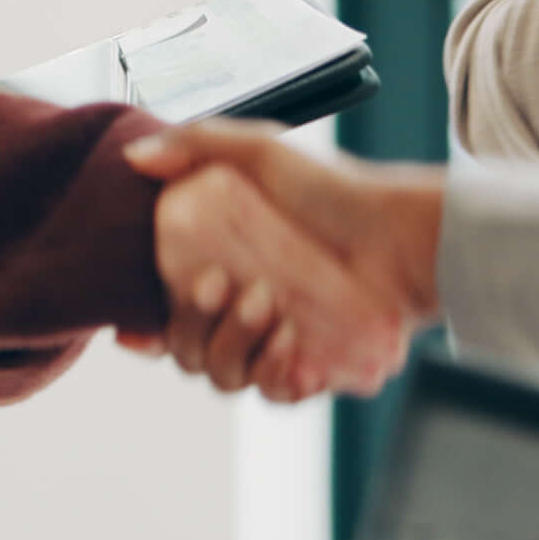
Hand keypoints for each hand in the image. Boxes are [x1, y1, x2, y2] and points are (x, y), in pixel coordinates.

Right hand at [124, 123, 443, 392]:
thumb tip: (136, 158)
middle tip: (219, 285)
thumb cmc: (335, 190)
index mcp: (218, 272)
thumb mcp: (262, 151)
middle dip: (192, 325)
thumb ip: (195, 145)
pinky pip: (276, 394)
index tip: (134, 328)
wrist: (404, 233)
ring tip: (266, 304)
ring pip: (224, 377)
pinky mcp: (314, 370)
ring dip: (234, 347)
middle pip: (186, 350)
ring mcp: (276, 348)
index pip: (165, 312)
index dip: (142, 327)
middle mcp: (241, 316)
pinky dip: (275, 375)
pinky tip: (290, 342)